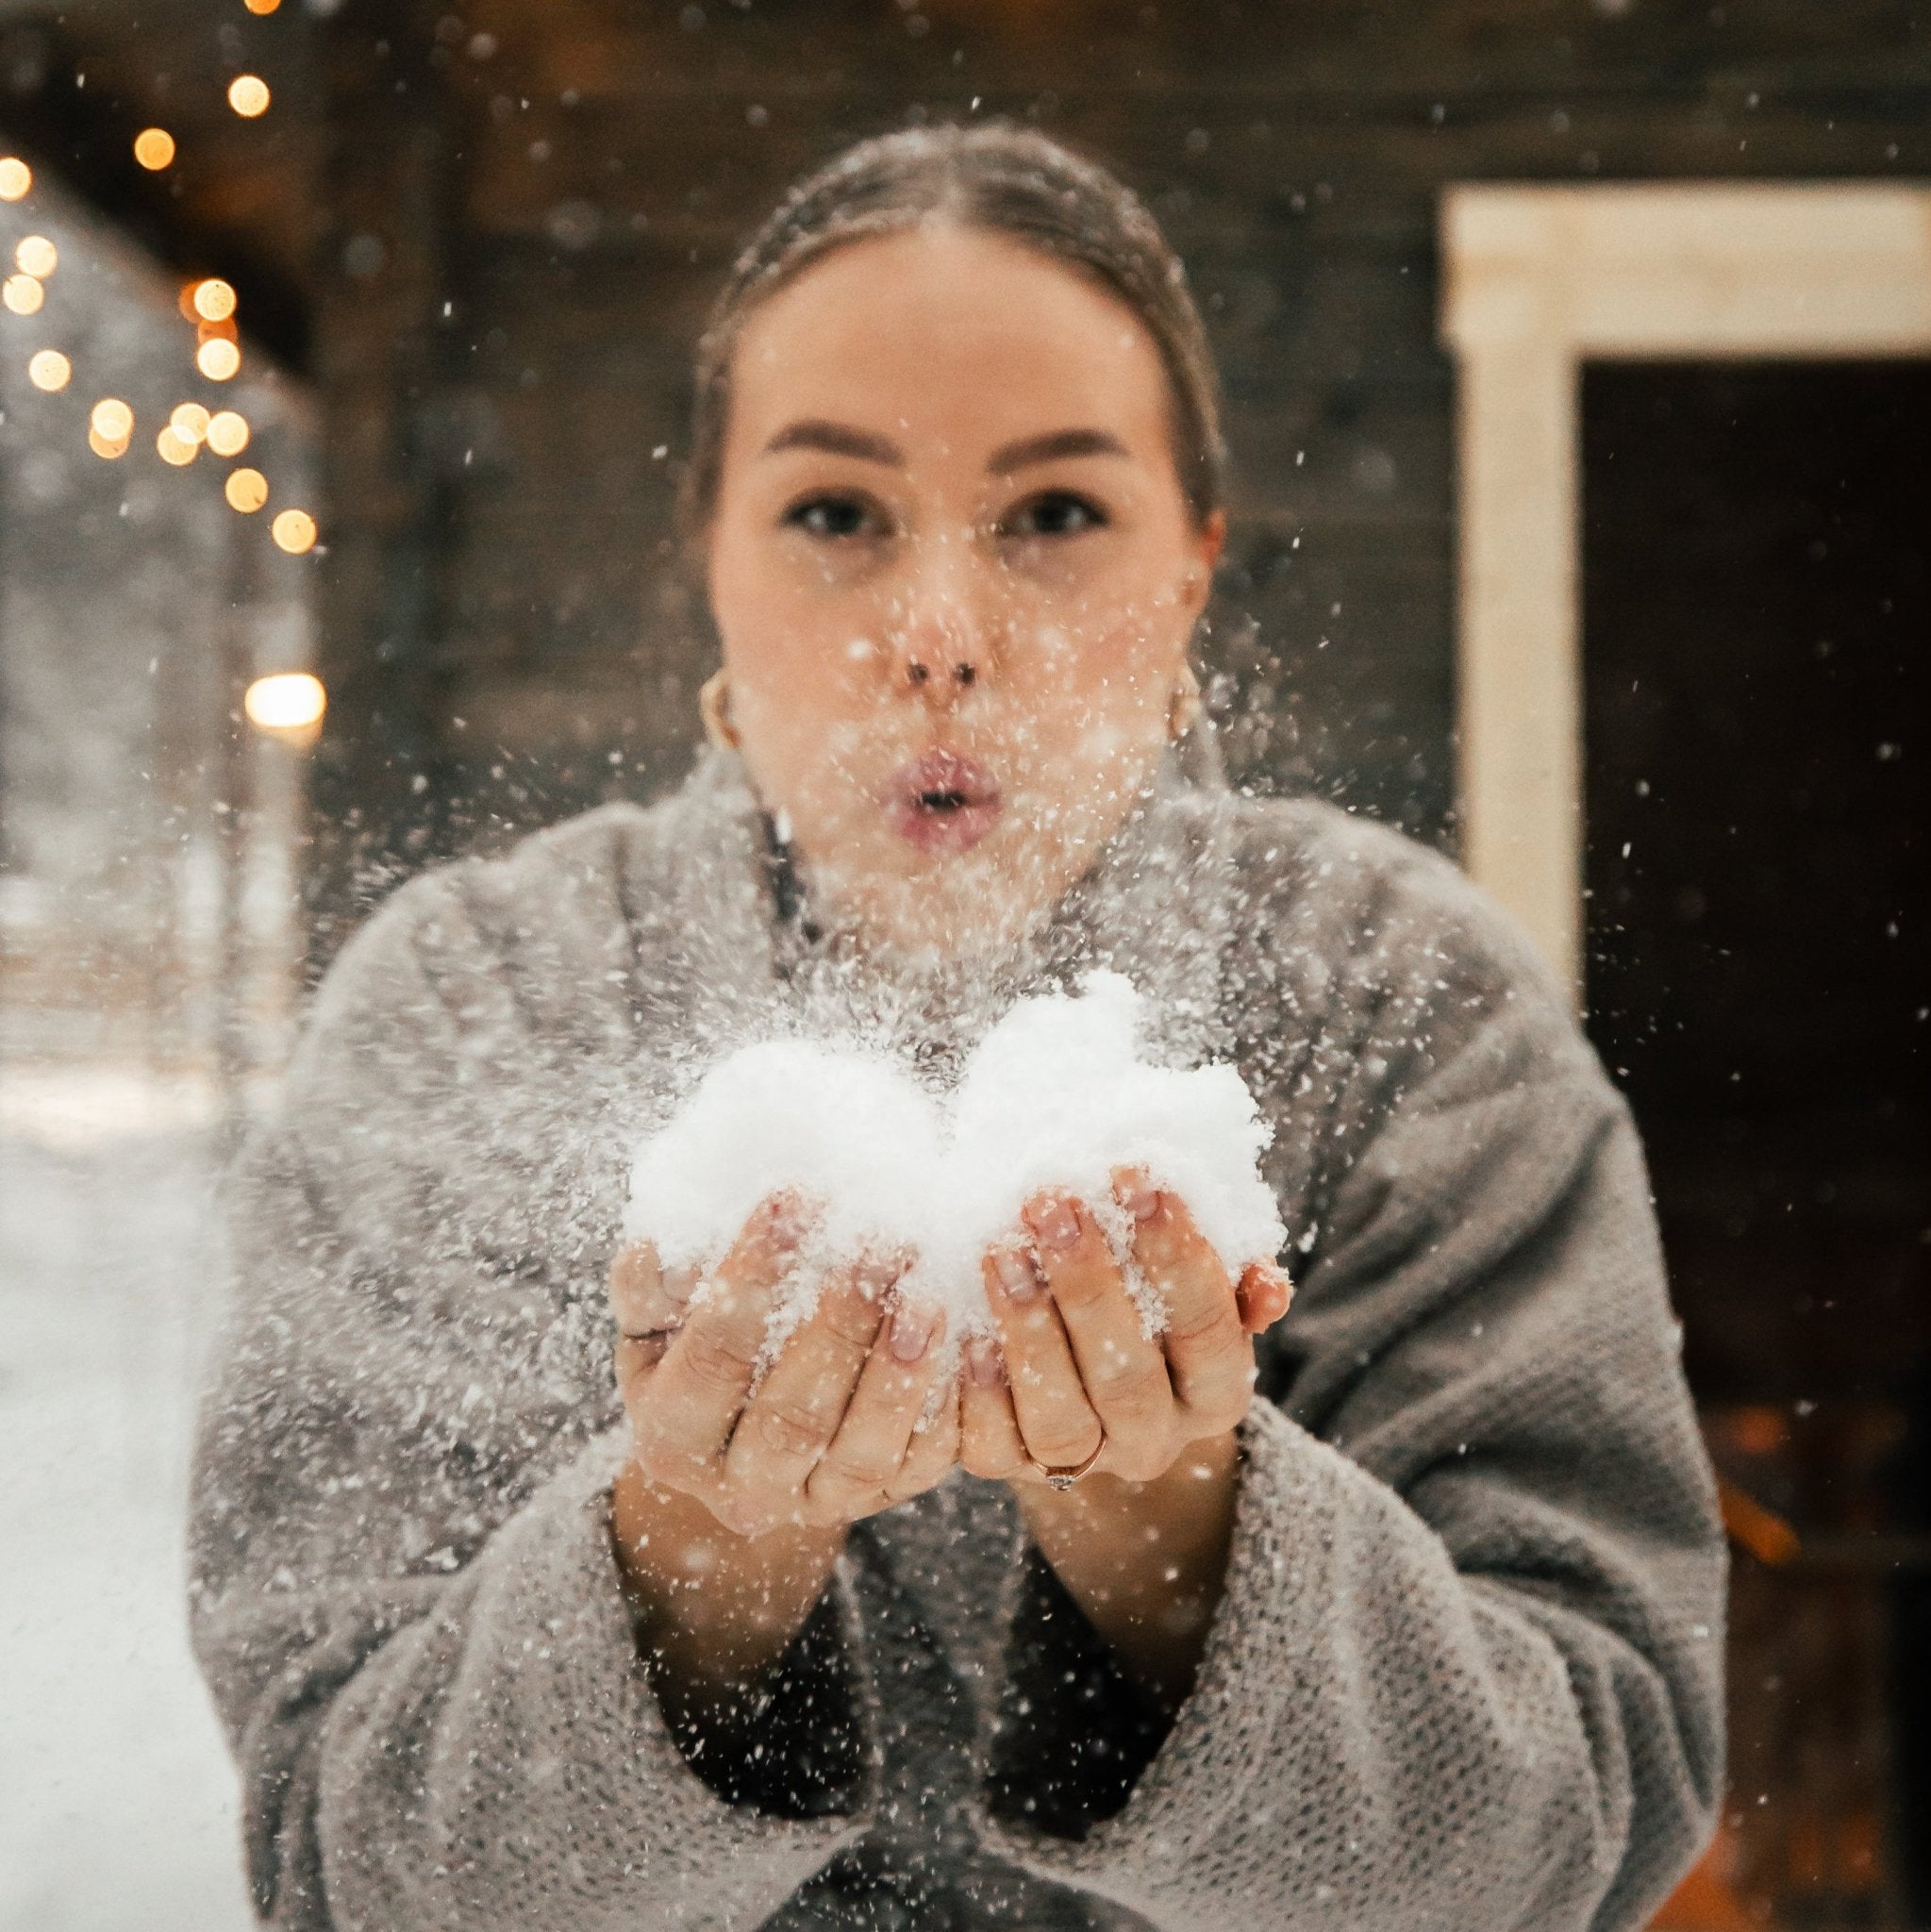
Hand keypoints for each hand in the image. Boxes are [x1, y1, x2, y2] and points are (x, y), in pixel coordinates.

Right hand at [610, 1195, 958, 1539]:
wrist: (754, 1425)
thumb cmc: (701, 1345)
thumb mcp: (661, 1323)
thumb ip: (652, 1290)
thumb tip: (649, 1251)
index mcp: (673, 1440)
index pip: (715, 1359)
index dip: (752, 1279)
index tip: (793, 1200)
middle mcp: (743, 1490)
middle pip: (793, 1415)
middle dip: (840, 1324)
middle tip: (880, 1240)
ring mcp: (821, 1501)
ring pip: (863, 1449)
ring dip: (898, 1370)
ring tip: (927, 1292)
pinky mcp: (891, 1493)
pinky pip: (925, 1458)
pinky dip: (950, 1402)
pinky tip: (970, 1339)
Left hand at [959, 1167, 1290, 1486]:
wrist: (1070, 1356)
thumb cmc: (1140, 1282)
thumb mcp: (1190, 1272)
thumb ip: (1231, 1269)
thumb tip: (1264, 1288)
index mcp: (1214, 1393)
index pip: (1206, 1330)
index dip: (1175, 1255)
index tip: (1134, 1176)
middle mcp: (1155, 1440)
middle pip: (1129, 1378)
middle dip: (1088, 1284)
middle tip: (1050, 1202)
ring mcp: (1082, 1463)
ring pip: (1060, 1418)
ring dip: (1028, 1329)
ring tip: (1000, 1247)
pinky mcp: (1006, 1466)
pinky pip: (989, 1443)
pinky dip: (978, 1386)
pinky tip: (962, 1323)